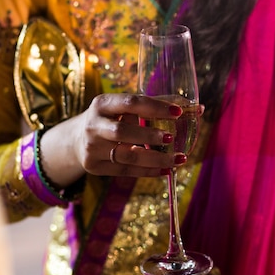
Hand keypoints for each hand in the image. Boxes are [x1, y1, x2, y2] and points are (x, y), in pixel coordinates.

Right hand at [38, 93, 191, 186]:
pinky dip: (148, 171)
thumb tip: (198, 108)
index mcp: (102, 103)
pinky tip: (166, 170)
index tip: (178, 112)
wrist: (77, 139)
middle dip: (149, 136)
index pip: (131, 103)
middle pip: (123, 132)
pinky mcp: (94, 167)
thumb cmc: (112, 118)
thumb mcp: (124, 107)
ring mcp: (92, 148)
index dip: (155, 107)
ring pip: (127, 157)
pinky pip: (125, 171)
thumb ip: (157, 106)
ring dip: (156, 159)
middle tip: (171, 137)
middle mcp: (94, 125)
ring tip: (179, 159)